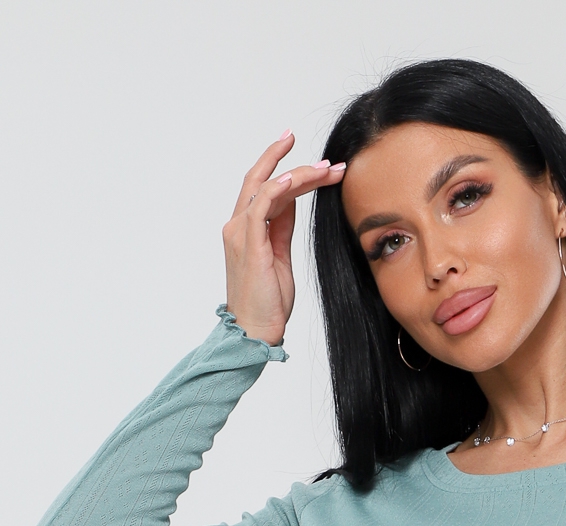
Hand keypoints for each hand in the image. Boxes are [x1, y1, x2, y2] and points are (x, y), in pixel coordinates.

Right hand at [222, 132, 344, 347]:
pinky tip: (300, 179)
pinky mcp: (249, 243)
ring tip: (328, 170)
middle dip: (286, 157)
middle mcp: (237, 225)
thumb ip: (281, 228)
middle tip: (321, 153)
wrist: (253, 332)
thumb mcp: (280, 257)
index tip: (315, 162)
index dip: (288, 170)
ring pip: (268, 186)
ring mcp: (240, 232)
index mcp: (245, 229)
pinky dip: (281, 186)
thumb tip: (292, 202)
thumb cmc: (267, 302)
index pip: (266, 189)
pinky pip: (263, 203)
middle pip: (261, 178)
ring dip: (300, 174)